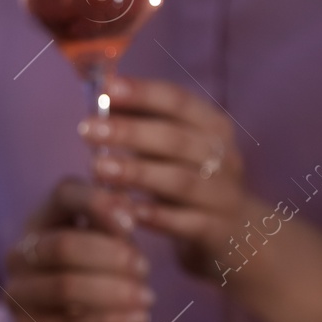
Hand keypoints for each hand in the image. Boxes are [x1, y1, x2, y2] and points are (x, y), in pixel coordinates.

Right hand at [4, 178, 151, 321]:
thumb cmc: (94, 275)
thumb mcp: (107, 244)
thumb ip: (114, 224)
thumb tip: (127, 206)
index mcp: (41, 222)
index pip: (62, 195)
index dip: (99, 203)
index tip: (133, 223)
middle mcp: (20, 256)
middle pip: (62, 245)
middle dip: (111, 257)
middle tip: (145, 269)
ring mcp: (19, 296)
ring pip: (65, 288)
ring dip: (114, 293)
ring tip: (147, 298)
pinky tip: (138, 320)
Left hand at [84, 75, 252, 280]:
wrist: (236, 233)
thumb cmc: (190, 179)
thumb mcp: (174, 147)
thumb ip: (144, 121)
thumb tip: (102, 92)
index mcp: (212, 126)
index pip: (179, 101)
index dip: (143, 93)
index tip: (106, 87)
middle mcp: (223, 156)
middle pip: (176, 139)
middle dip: (129, 132)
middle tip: (86, 129)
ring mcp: (223, 195)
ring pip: (180, 181)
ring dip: (137, 173)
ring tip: (98, 168)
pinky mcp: (218, 230)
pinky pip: (187, 223)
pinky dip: (158, 216)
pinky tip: (129, 211)